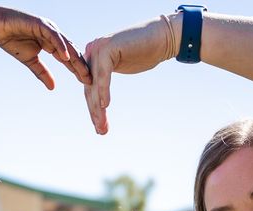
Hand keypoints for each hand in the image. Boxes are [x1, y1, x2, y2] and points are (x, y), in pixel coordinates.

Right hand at [0, 8, 90, 89]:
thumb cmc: (13, 41)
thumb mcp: (31, 61)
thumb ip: (42, 73)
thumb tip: (53, 88)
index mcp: (53, 44)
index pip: (69, 58)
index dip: (78, 70)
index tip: (87, 83)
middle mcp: (54, 35)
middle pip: (71, 52)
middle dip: (81, 66)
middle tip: (90, 80)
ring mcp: (48, 28)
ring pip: (65, 44)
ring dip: (75, 58)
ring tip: (83, 71)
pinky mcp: (41, 24)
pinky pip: (53, 36)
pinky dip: (60, 46)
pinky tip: (66, 57)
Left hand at [83, 17, 173, 133]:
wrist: (162, 37)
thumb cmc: (146, 53)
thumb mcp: (121, 67)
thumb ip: (106, 78)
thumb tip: (98, 101)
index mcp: (93, 58)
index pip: (90, 89)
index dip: (94, 110)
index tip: (100, 128)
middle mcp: (92, 52)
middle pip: (90, 89)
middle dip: (95, 112)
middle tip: (101, 132)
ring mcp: (98, 49)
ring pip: (95, 85)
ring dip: (98, 108)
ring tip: (102, 126)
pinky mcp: (107, 48)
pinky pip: (103, 74)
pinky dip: (104, 91)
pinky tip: (106, 105)